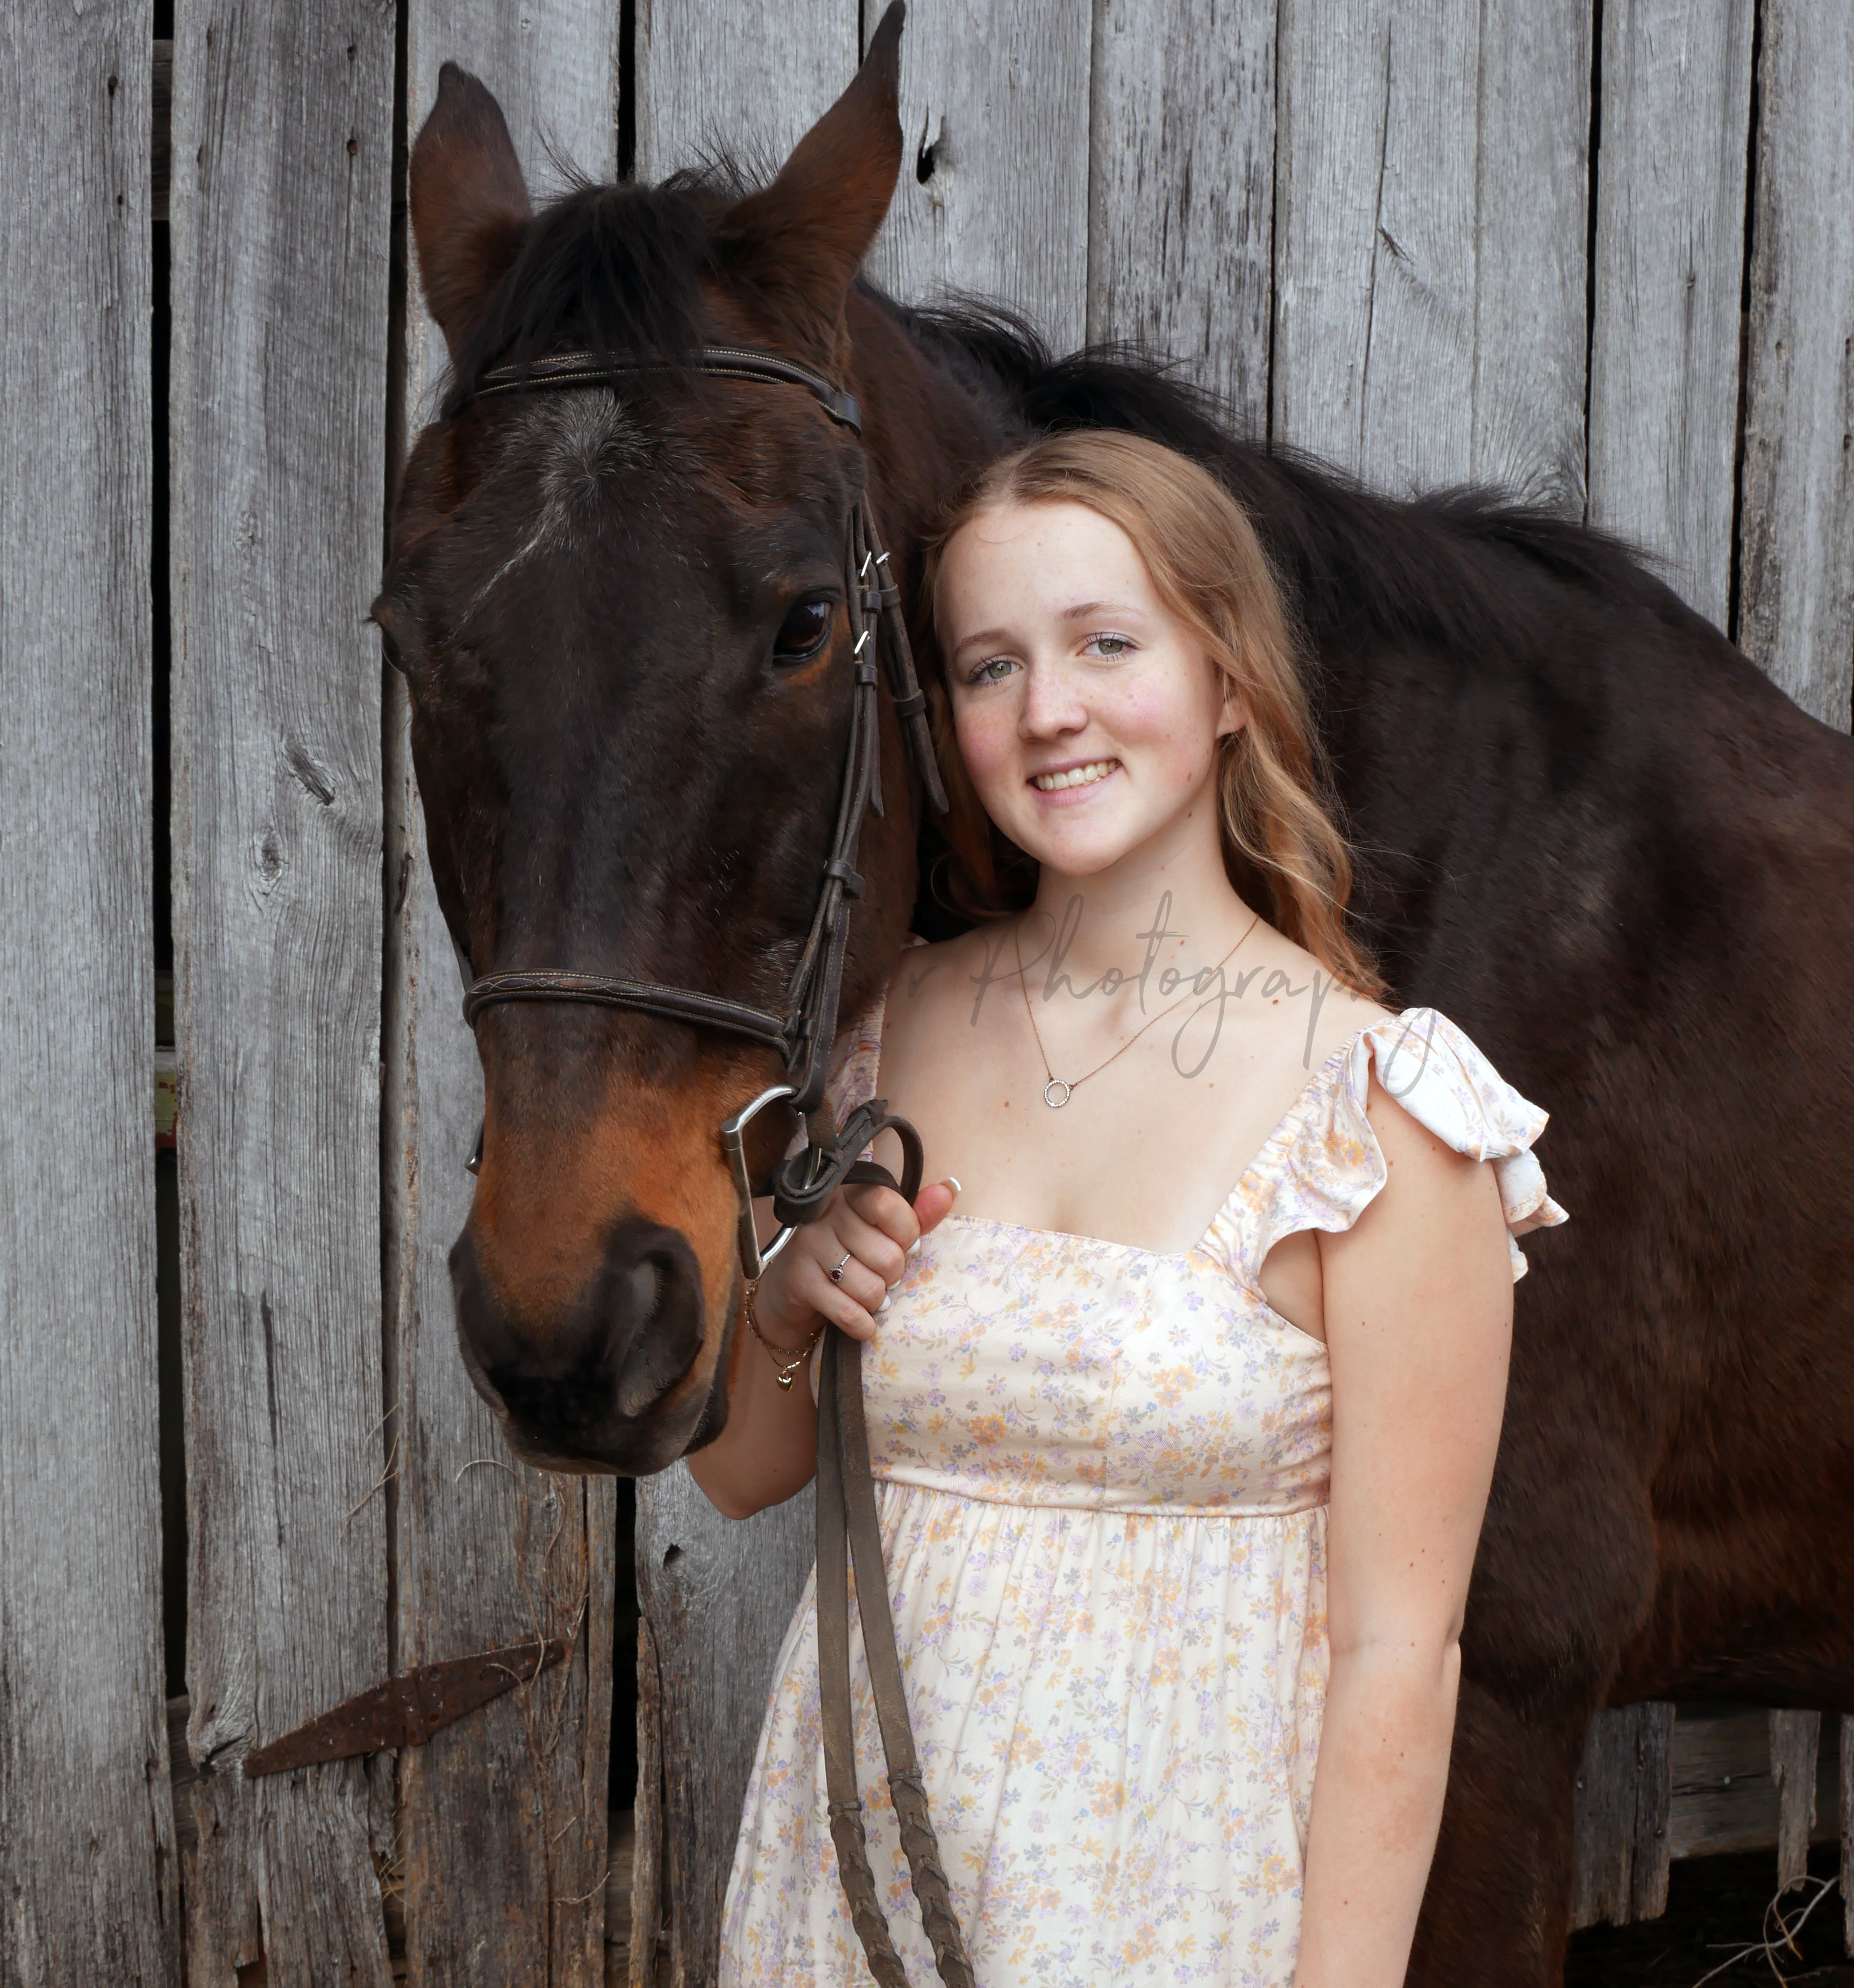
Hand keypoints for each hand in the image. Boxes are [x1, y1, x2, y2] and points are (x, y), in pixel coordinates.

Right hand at [753, 1177, 960, 1345]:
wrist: (791, 1291)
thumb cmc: (847, 1255)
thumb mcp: (883, 1232)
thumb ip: (917, 1214)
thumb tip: (949, 1189)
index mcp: (850, 1195)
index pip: (888, 1205)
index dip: (906, 1234)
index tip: (903, 1246)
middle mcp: (826, 1215)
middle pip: (887, 1256)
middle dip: (892, 1277)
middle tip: (881, 1277)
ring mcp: (809, 1247)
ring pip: (870, 1289)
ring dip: (877, 1302)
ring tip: (868, 1296)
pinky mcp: (799, 1281)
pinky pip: (848, 1312)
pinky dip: (863, 1325)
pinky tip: (862, 1322)